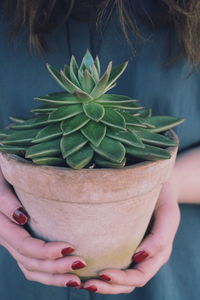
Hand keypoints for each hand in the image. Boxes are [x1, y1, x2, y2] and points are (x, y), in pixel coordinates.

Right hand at [0, 169, 85, 287]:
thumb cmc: (0, 176)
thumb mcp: (1, 183)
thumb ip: (6, 201)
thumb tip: (22, 218)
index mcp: (2, 227)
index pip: (25, 246)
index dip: (46, 251)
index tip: (70, 247)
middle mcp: (7, 239)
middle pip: (30, 262)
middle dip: (55, 268)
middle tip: (81, 263)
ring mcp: (14, 243)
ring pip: (31, 269)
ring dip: (54, 277)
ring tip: (77, 280)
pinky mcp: (20, 242)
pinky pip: (31, 264)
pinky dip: (48, 273)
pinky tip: (65, 274)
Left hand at [82, 177, 180, 293]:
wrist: (157, 185)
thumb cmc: (162, 198)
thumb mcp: (167, 215)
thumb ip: (160, 238)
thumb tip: (138, 257)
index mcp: (157, 254)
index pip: (139, 276)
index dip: (122, 279)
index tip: (103, 273)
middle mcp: (144, 257)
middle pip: (126, 283)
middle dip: (107, 286)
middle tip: (86, 284)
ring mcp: (132, 251)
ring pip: (118, 277)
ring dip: (101, 283)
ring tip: (82, 282)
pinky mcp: (121, 243)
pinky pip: (112, 261)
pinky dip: (100, 270)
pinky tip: (85, 267)